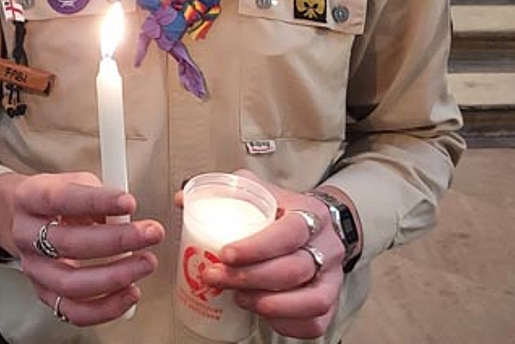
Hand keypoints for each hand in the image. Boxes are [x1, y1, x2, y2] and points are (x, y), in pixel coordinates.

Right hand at [0, 171, 163, 326]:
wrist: (24, 218)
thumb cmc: (57, 200)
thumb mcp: (74, 183)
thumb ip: (100, 197)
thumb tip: (129, 218)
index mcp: (30, 197)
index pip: (61, 199)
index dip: (97, 201)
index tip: (129, 203)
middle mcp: (26, 235)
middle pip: (69, 244)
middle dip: (116, 241)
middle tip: (150, 233)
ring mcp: (34, 268)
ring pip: (71, 283)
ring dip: (115, 276)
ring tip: (145, 263)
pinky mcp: (44, 294)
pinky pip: (74, 312)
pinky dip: (106, 307)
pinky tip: (130, 292)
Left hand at [185, 171, 345, 339]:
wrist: (319, 225)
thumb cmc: (283, 211)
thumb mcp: (259, 192)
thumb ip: (224, 192)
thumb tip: (182, 200)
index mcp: (309, 214)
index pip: (289, 232)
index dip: (258, 247)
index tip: (225, 254)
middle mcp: (326, 246)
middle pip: (295, 269)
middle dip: (250, 278)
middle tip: (216, 277)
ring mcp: (332, 277)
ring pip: (311, 300)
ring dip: (269, 304)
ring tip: (239, 298)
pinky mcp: (330, 300)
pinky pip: (315, 322)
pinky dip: (287, 323)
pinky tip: (261, 313)